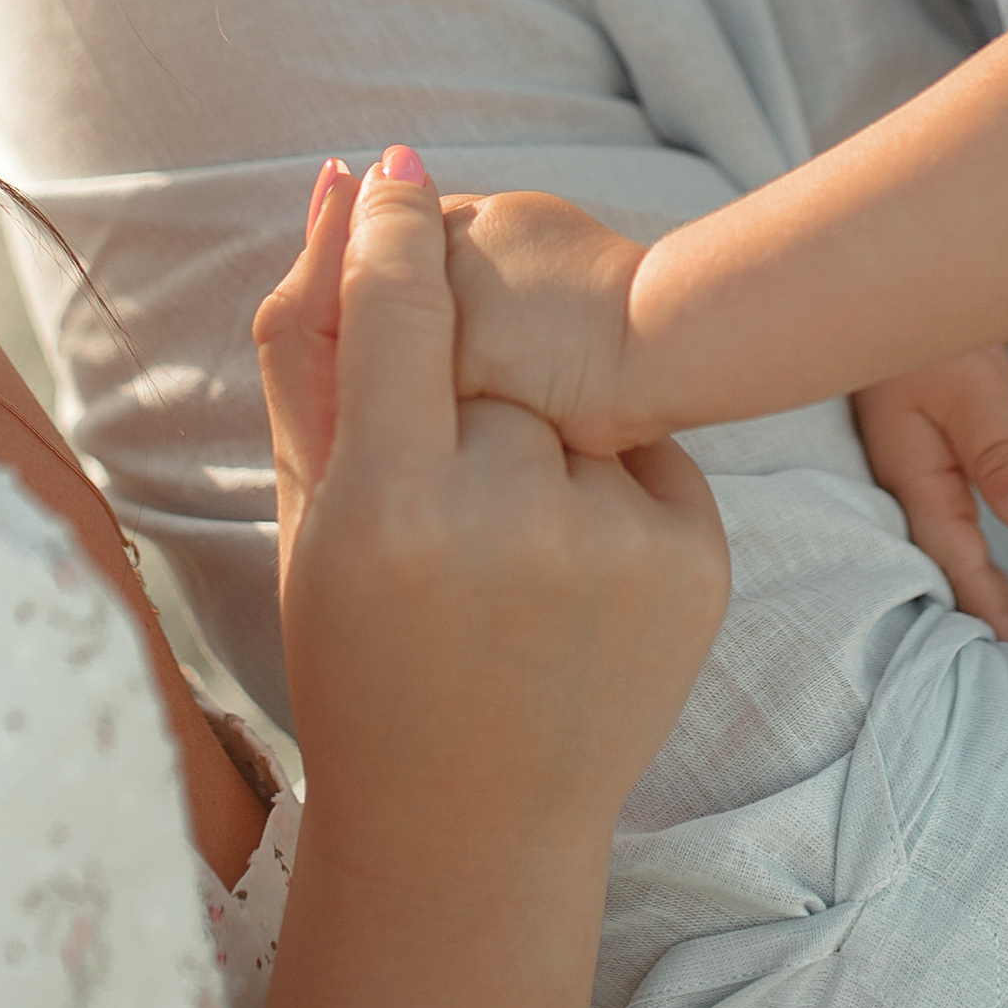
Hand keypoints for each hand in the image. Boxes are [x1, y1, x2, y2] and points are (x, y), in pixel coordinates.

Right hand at [255, 155, 727, 864]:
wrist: (470, 831)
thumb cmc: (360, 660)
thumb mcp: (309, 518)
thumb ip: (311, 347)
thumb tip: (340, 180)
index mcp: (393, 511)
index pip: (402, 302)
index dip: (395, 226)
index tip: (395, 176)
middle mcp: (513, 521)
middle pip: (489, 356)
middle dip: (462, 389)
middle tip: (440, 490)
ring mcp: (620, 544)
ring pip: (569, 401)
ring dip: (536, 439)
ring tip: (501, 556)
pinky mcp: (698, 562)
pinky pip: (639, 454)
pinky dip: (603, 485)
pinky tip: (564, 579)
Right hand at [854, 350, 1007, 644]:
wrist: (900, 290)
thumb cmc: (933, 337)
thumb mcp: (976, 391)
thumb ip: (1000, 453)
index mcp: (910, 477)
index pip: (952, 558)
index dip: (984, 606)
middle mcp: (903, 484)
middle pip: (942, 563)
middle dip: (978, 612)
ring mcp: (907, 472)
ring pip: (941, 545)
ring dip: (973, 586)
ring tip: (1007, 633)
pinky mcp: (918, 459)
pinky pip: (942, 521)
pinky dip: (967, 554)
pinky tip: (986, 572)